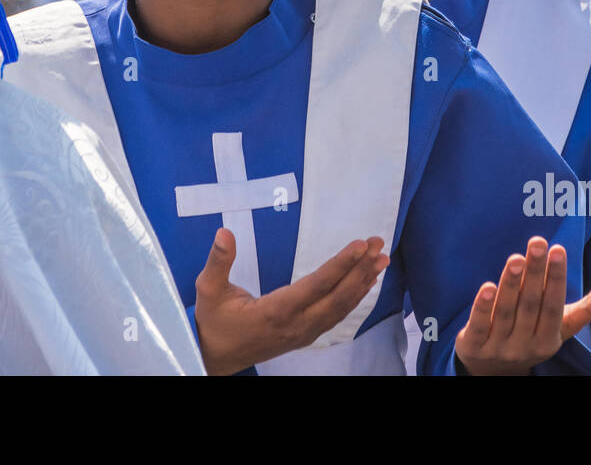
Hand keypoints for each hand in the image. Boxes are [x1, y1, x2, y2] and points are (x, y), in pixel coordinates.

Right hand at [193, 227, 388, 374]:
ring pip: (341, 308)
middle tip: (379, 243)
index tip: (359, 245)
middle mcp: (296, 324)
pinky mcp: (306, 335)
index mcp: (276, 311)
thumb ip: (218, 261)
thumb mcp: (208, 290)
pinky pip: (336, 316)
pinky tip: (365, 282)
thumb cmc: (213, 321)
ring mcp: (304, 332)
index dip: (340, 265)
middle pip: (337, 297)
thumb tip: (224, 232)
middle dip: (361, 269)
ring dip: (363, 282)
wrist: (215, 357)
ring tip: (381, 259)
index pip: (316, 285)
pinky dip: (354, 297)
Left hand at [455, 236, 590, 375]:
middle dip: (536, 273)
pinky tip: (487, 285)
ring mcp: (499, 347)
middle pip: (531, 305)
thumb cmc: (531, 336)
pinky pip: (479, 325)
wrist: (492, 370)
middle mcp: (525, 345)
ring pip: (506, 312)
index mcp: (548, 340)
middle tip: (538, 243)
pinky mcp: (474, 345)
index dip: (556, 279)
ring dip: (511, 284)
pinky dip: (483, 306)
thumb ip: (586, 310)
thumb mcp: (558, 328)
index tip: (558, 250)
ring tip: (516, 258)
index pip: (553, 307)